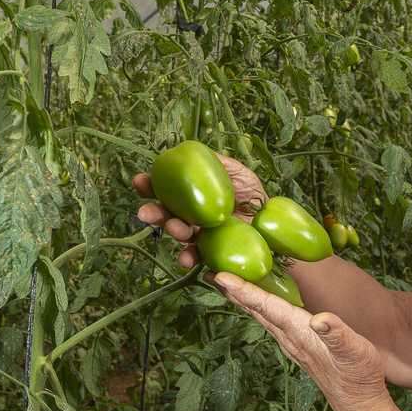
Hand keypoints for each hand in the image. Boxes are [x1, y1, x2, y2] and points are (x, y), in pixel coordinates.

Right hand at [133, 153, 266, 267]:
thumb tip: (194, 152)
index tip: (140, 182)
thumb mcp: (237, 171)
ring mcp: (199, 234)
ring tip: (177, 229)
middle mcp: (190, 214)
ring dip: (173, 232)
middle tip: (145, 213)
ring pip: (180, 234)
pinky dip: (189, 258)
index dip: (149, 185)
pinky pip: (196, 257)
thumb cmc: (251, 193)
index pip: (165, 188)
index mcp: (190, 193)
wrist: (271, 220)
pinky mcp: (210, 253)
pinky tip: (187, 258)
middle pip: (166, 214)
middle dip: (153, 213)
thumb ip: (216, 163)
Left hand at [213, 272, 390, 410]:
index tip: (220, 277)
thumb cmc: (358, 375)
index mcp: (299, 333)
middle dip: (232, 291)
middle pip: (255, 310)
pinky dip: (257, 306)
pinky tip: (255, 300)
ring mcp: (291, 342)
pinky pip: (270, 320)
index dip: (244, 291)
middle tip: (207, 271)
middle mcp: (289, 337)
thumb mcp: (355, 352)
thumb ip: (337, 335)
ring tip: (223, 282)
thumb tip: (320, 321)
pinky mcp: (296, 345)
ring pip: (260, 315)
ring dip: (241, 298)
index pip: (266, 307)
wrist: (358, 402)